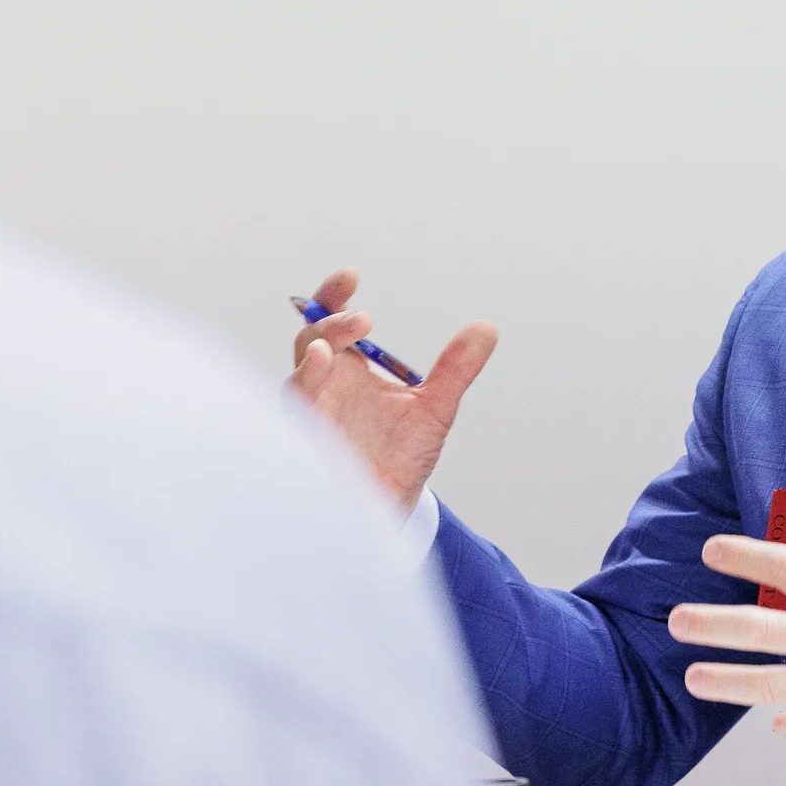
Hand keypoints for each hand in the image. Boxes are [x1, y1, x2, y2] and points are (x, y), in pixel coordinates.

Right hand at [286, 267, 496, 510]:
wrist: (388, 509)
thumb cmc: (400, 458)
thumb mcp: (435, 409)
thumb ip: (455, 370)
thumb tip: (487, 329)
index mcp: (348, 370)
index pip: (334, 323)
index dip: (334, 297)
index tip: (351, 275)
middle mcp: (324, 387)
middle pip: (311, 341)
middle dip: (330, 325)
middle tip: (363, 320)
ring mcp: (314, 416)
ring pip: (297, 379)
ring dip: (313, 360)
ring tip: (331, 349)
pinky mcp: (309, 447)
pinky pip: (298, 418)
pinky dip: (304, 393)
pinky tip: (317, 372)